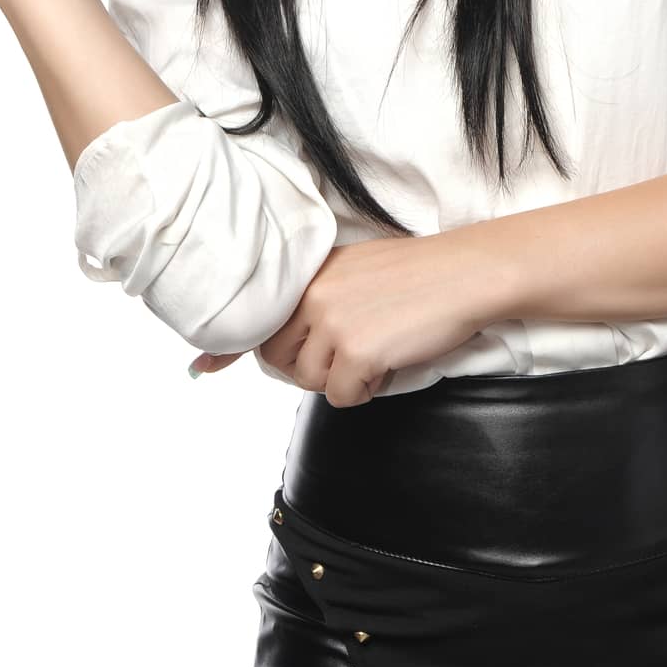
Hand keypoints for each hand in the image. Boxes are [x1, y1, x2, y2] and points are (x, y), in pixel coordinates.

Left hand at [187, 232, 486, 407]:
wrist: (465, 274)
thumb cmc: (419, 274)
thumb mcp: (354, 271)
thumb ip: (318, 297)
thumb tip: (284, 341)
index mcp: (311, 275)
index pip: (258, 317)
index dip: (226, 349)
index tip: (200, 368)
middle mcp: (313, 296)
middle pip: (280, 359)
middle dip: (309, 368)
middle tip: (348, 355)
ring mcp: (332, 323)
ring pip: (312, 380)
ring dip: (344, 377)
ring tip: (379, 347)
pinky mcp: (357, 351)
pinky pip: (344, 395)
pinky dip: (368, 388)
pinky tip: (391, 360)